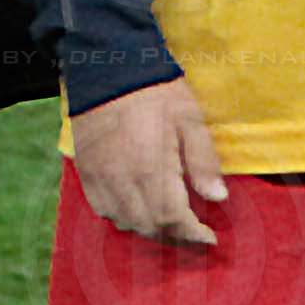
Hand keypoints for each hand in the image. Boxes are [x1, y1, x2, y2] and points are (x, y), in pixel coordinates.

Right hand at [70, 76, 226, 247]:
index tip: (209, 237)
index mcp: (152, 169)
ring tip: (169, 223)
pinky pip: (103, 210)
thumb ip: (203, 160)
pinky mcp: (86, 172)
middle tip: (193, 232)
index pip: (172, 220)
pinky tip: (137, 209)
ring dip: (150, 229)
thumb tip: (218, 198)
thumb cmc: (156, 92)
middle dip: (175, 236)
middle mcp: (123, 181)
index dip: (193, 234)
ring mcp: (101, 179)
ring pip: (126, 222)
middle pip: (149, 227)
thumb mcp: (190, 119)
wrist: (108, 67)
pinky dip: (124, 218)